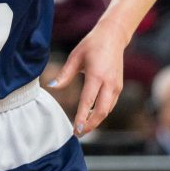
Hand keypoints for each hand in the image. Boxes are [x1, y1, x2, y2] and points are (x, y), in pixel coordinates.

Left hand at [48, 21, 125, 136]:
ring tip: (81, 127)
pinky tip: (90, 116)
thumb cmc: (91, 45)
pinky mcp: (119, 87)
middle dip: (90, 124)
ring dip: (96, 120)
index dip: (82, 117)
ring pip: (108, 110)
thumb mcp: (75, 56)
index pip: (88, 101)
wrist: (113, 37)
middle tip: (77, 133)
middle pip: (102, 111)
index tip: (75, 129)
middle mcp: (109, 83)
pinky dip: (101, 113)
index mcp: (97, 75)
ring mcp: (116, 86)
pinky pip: (110, 104)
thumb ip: (64, 74)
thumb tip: (51, 86)